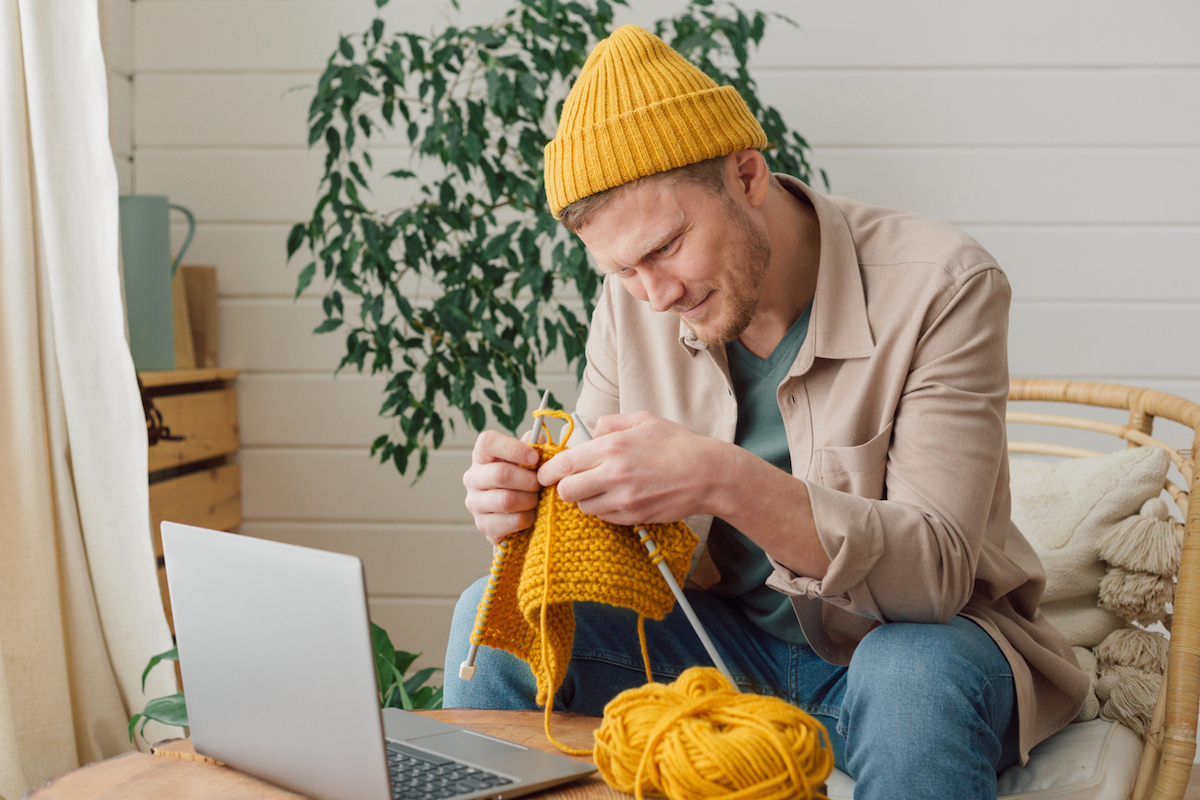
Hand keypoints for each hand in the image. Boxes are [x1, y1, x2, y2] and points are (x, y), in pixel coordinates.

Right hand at [462, 430, 541, 544]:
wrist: (515, 511)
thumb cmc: (522, 478)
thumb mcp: (528, 459)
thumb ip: (533, 446)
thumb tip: (537, 437)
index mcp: (481, 455)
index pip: (488, 442)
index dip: (514, 448)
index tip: (535, 458)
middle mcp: (472, 477)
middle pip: (500, 474)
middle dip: (529, 480)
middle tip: (541, 484)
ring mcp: (475, 503)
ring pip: (506, 500)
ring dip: (529, 500)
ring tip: (537, 499)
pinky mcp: (483, 525)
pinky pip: (511, 521)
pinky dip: (527, 518)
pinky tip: (531, 514)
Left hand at [537, 412, 722, 525]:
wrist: (708, 474)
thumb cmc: (678, 445)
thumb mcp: (643, 420)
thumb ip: (611, 423)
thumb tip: (591, 432)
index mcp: (612, 447)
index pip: (564, 464)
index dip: (548, 471)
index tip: (545, 473)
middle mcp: (614, 474)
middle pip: (567, 491)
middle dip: (564, 488)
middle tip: (572, 482)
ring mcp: (624, 499)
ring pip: (584, 508)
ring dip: (586, 500)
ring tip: (600, 489)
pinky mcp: (634, 516)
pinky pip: (604, 518)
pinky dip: (604, 510)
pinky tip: (617, 498)